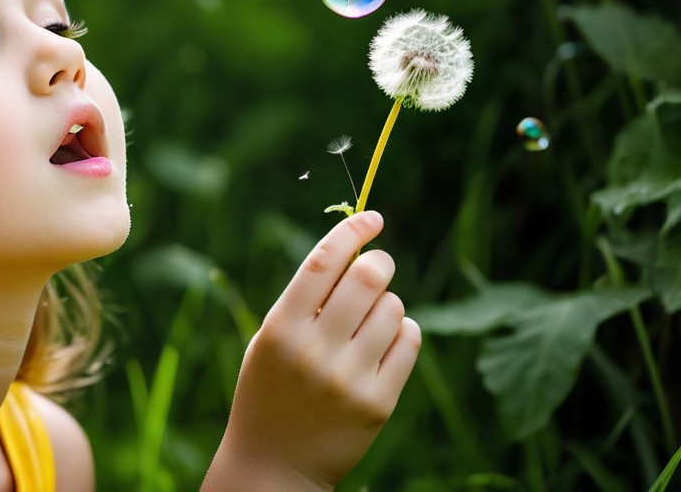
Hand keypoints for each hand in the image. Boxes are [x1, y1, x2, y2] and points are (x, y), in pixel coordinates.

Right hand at [201, 211, 419, 491]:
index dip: (352, 230)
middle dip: (379, 262)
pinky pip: (409, 342)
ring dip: (387, 304)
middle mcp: (314, 350)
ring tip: (369, 322)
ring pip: (393, 309)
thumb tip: (357, 247)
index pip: (323, 260)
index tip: (372, 216)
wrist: (274, 464)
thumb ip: (306, 298)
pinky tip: (386, 341)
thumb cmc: (272, 388)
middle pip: (367, 278)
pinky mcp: (377, 403)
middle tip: (378, 266)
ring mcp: (348, 379)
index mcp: (281, 327)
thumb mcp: (272, 338)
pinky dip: (403, 332)